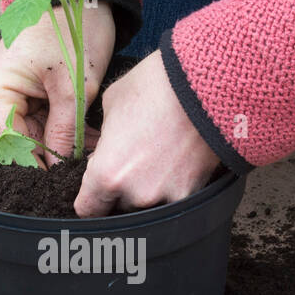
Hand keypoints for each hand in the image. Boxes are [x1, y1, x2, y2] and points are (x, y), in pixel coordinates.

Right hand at [0, 1, 115, 163]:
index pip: (11, 143)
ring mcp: (0, 86)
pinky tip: (86, 137)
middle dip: (54, 154)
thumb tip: (61, 172)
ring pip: (31, 131)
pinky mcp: (16, 85)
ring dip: (61, 142)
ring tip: (92, 152)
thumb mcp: (74, 88)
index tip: (60, 187)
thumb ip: (65, 134)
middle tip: (84, 171)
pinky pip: (37, 116)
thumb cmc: (73, 30)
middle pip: (20, 139)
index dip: (37, 167)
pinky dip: (61, 126)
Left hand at [75, 51, 220, 216]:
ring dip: (149, 189)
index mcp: (106, 175)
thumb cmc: (155, 86)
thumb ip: (104, 138)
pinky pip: (174, 198)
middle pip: (120, 207)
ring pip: (148, 205)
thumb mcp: (111, 104)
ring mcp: (166, 198)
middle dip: (122, 189)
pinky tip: (178, 160)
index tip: (97, 191)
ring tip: (159, 158)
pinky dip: (174, 185)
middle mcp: (135, 195)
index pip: (88, 209)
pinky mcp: (192, 193)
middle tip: (133, 161)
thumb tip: (106, 151)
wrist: (207, 84)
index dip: (91, 199)